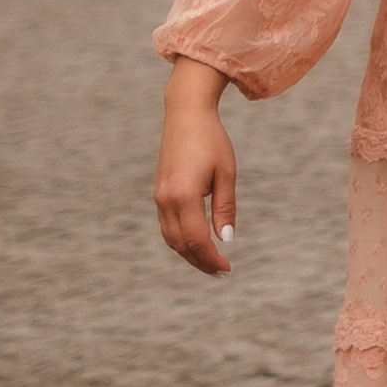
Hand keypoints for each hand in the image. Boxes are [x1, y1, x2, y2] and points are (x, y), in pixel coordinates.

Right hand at [154, 61, 236, 274]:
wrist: (186, 114)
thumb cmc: (212, 141)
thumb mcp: (226, 173)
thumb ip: (225, 208)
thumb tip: (226, 239)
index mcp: (184, 196)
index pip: (196, 240)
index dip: (211, 258)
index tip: (227, 268)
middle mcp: (166, 200)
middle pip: (181, 244)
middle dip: (200, 261)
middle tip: (220, 272)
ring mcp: (159, 198)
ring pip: (171, 238)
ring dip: (189, 254)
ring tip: (209, 263)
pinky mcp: (159, 193)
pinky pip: (167, 226)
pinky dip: (180, 240)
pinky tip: (196, 242)